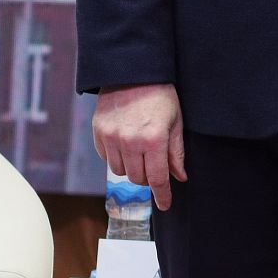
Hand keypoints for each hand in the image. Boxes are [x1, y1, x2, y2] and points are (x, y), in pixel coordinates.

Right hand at [92, 82, 186, 209]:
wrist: (133, 72)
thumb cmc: (160, 95)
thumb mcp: (175, 121)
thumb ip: (176, 152)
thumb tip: (180, 177)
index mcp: (154, 139)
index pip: (158, 178)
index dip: (162, 195)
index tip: (165, 205)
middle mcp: (130, 142)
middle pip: (138, 178)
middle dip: (148, 177)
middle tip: (154, 165)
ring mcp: (111, 137)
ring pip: (120, 171)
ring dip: (132, 167)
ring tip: (139, 149)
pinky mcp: (98, 132)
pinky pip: (106, 158)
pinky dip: (116, 156)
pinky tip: (124, 142)